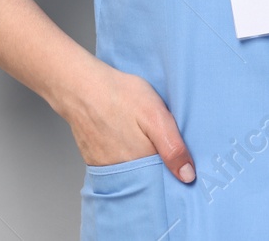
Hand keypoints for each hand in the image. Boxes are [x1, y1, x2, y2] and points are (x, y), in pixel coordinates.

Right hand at [61, 60, 196, 183]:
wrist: (80, 87)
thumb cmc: (119, 96)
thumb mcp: (155, 115)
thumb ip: (173, 148)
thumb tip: (187, 176)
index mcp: (141, 164)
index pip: (164, 180)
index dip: (174, 170)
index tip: (180, 159)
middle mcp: (122, 173)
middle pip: (147, 178)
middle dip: (157, 166)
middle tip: (156, 140)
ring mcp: (106, 168)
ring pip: (131, 173)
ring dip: (139, 161)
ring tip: (139, 136)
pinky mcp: (94, 161)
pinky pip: (116, 167)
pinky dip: (123, 157)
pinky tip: (125, 138)